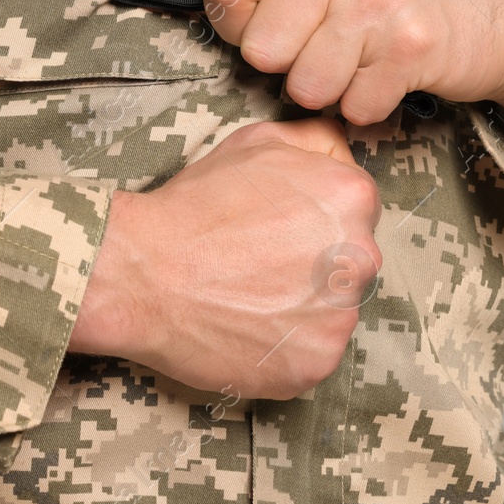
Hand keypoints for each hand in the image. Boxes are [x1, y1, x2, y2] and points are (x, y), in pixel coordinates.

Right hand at [70, 119, 380, 399]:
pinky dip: (284, 346)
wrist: (143, 272)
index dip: (313, 219)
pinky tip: (247, 327)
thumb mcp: (257, 141)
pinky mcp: (316, 362)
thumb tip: (342, 151)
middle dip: (314, 263)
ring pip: (333, 310)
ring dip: (301, 306)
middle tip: (258, 264)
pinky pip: (312, 353)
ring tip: (248, 296)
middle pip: (351, 262)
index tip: (277, 229)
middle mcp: (361, 257)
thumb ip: (316, 142)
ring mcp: (341, 316)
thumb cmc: (195, 206)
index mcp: (352, 198)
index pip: (357, 211)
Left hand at [202, 0, 503, 168]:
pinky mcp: (411, 43)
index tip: (282, 30)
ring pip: (306, 88)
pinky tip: (393, 76)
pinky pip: (355, 106)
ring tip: (368, 61)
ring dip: (336, 91)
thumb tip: (222, 21)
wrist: (499, 16)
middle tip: (336, 49)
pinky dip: (373, 106)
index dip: (242, 28)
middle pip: (260, 51)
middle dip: (293, 67)